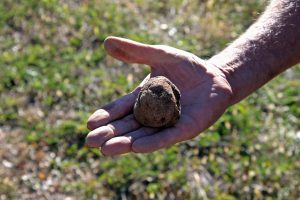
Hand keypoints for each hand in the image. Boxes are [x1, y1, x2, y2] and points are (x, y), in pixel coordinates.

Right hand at [85, 36, 232, 154]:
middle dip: (109, 134)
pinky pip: (166, 137)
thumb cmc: (188, 66)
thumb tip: (106, 42)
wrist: (216, 76)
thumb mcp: (159, 55)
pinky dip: (152, 142)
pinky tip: (136, 147)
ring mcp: (167, 123)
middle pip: (127, 126)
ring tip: (106, 150)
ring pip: (142, 136)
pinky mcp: (185, 129)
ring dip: (125, 143)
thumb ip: (135, 52)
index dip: (106, 116)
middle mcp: (152, 114)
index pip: (120, 109)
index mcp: (143, 98)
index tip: (90, 123)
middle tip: (90, 142)